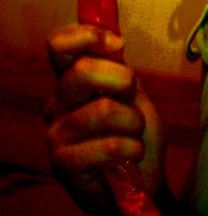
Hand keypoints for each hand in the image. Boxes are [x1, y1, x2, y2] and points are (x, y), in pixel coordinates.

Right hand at [45, 24, 166, 212]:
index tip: (118, 44)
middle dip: (122, 80)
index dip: (87, 36)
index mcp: (71, 81)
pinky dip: (133, 148)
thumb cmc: (134, 133)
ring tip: (135, 134)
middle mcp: (58, 103)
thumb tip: (114, 41)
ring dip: (134, 122)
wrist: (143, 179)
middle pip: (83, 70)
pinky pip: (109, 145)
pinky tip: (132, 155)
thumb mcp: (133, 94)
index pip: (59, 44)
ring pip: (103, 109)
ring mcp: (57, 134)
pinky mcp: (64, 164)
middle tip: (132, 97)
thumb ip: (120, 69)